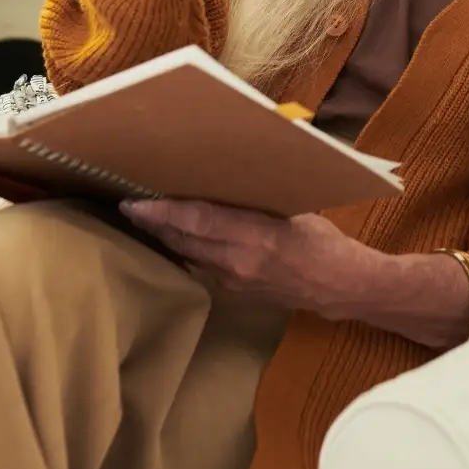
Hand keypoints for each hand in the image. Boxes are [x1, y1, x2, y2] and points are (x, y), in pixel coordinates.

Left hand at [121, 198, 378, 315]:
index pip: (199, 222)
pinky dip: (185, 248)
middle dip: (153, 223)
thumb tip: (229, 177)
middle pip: (184, 240)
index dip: (163, 213)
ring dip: (166, 236)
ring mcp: (234, 280)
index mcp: (256, 237)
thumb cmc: (324, 241)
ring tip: (144, 216)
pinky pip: (201, 265)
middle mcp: (239, 262)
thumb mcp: (294, 212)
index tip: (135, 201)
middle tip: (128, 203)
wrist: (341, 289)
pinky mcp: (235, 291)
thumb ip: (258, 202)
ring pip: (189, 254)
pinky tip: (175, 237)